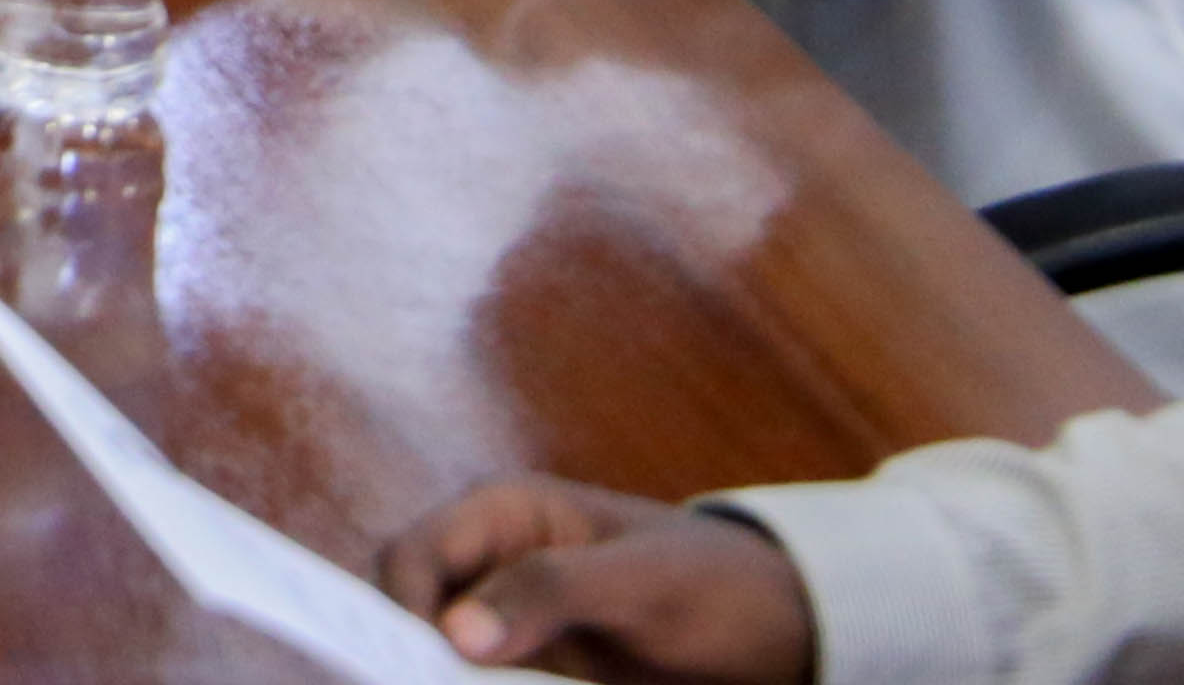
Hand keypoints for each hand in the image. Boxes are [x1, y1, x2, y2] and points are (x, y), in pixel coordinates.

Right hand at [381, 479, 816, 680]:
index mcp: (502, 514)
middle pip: (411, 608)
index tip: (416, 668)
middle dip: (410, 653)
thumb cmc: (718, 585)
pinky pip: (482, 682)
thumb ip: (551, 591)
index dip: (401, 609)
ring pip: (439, 654)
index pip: (412, 556)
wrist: (782, 635)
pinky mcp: (533, 668)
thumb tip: (455, 634)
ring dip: (441, 678)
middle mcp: (491, 564)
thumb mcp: (642, 581)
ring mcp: (510, 621)